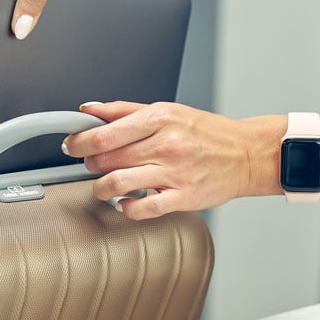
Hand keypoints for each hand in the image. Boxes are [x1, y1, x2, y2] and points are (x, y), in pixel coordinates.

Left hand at [64, 101, 281, 219]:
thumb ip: (126, 111)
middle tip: (91, 165)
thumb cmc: (208, 134)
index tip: (72, 145)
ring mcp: (175, 173)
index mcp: (160, 119)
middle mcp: (166, 145)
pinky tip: (125, 204)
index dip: (80, 141)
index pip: (105, 132)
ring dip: (101, 188)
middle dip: (90, 164)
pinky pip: (144, 209)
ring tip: (102, 187)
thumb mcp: (168, 111)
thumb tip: (90, 110)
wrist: (246, 154)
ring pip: (120, 183)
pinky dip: (126, 209)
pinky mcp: (184, 197)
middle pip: (108, 158)